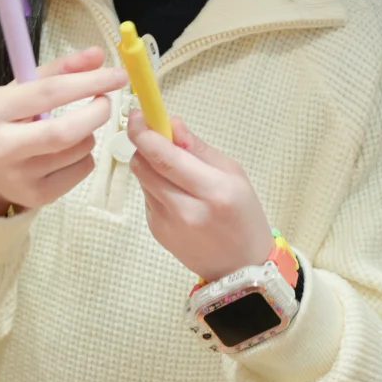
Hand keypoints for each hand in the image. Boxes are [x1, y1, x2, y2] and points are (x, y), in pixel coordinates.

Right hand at [0, 47, 125, 216]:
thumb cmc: (6, 120)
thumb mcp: (21, 89)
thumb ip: (59, 70)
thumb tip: (98, 55)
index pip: (50, 92)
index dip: (89, 81)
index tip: (118, 74)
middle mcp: (2, 146)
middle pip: (66, 131)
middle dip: (97, 112)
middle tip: (105, 101)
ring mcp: (19, 176)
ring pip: (79, 149)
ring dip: (89, 132)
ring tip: (73, 128)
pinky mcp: (37, 196)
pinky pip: (82, 169)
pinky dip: (85, 155)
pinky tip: (67, 151)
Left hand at [128, 109, 273, 281]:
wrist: (241, 268)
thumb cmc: (243, 215)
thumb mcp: (232, 173)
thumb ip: (197, 147)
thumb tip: (170, 123)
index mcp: (212, 191)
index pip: (164, 157)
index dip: (144, 132)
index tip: (138, 113)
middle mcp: (186, 210)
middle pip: (144, 166)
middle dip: (144, 143)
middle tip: (156, 133)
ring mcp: (167, 224)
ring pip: (142, 179)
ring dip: (151, 164)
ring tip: (176, 170)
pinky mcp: (156, 232)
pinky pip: (147, 196)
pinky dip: (156, 186)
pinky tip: (178, 194)